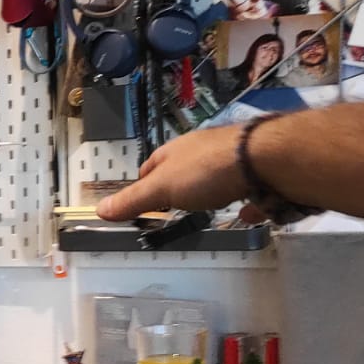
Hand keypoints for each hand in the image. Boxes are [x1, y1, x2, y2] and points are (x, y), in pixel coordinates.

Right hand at [95, 125, 254, 222]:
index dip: (144, 186)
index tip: (143, 205)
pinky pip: (247, 187)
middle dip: (179, 187)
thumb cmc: (206, 171)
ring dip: (211, 189)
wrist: (265, 158)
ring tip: (210, 208)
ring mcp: (232, 157)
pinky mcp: (259, 168)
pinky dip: (244, 200)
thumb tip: (98, 210)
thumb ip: (134, 201)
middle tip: (177, 210)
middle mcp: (202, 149)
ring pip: (215, 175)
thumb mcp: (162, 189)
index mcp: (174, 151)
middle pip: (183, 169)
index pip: (150, 167)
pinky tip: (247, 213)